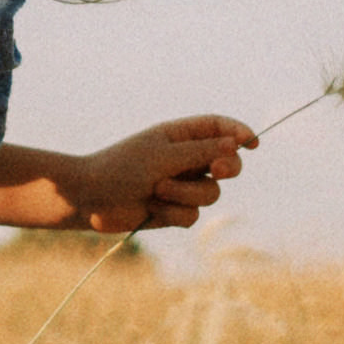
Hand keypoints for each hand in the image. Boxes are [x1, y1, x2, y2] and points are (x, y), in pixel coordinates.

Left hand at [72, 116, 257, 232]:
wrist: (90, 199)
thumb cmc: (121, 168)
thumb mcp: (163, 156)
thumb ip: (201, 152)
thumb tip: (234, 145)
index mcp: (179, 135)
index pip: (219, 128)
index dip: (238, 133)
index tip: (253, 144)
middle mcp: (184, 158)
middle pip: (226, 162)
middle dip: (227, 167)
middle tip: (218, 170)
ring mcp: (180, 185)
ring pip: (210, 193)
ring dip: (187, 194)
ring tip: (157, 191)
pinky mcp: (173, 210)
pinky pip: (193, 214)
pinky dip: (174, 212)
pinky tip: (151, 208)